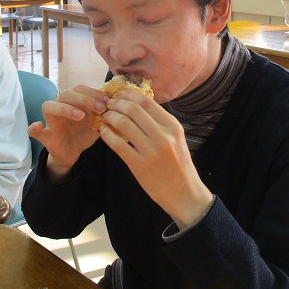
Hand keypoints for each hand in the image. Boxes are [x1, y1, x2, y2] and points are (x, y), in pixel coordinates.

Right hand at [28, 85, 108, 179]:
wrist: (73, 153)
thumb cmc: (83, 133)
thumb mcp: (97, 124)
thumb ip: (104, 114)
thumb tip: (119, 106)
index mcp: (72, 101)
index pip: (80, 89)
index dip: (94, 92)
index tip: (108, 100)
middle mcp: (59, 106)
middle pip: (66, 94)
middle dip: (84, 99)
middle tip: (100, 108)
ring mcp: (50, 120)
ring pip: (50, 106)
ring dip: (65, 108)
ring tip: (80, 116)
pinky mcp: (44, 135)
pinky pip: (34, 130)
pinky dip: (34, 128)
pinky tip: (38, 126)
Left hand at [99, 89, 212, 228]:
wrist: (185, 194)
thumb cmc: (179, 165)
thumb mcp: (176, 139)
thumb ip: (160, 123)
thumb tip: (138, 105)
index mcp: (173, 126)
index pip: (147, 101)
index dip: (129, 94)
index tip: (120, 94)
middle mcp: (163, 136)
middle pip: (133, 109)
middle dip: (117, 103)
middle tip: (109, 104)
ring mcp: (151, 151)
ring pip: (124, 124)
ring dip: (110, 117)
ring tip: (105, 117)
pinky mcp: (139, 166)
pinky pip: (118, 144)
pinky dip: (107, 135)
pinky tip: (103, 132)